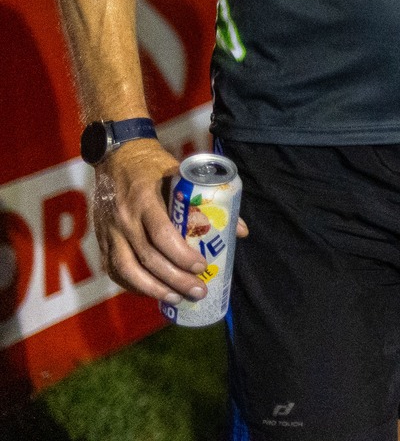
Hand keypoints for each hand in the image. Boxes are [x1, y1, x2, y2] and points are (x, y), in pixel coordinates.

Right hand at [91, 139, 247, 302]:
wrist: (115, 157)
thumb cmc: (155, 166)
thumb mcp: (181, 175)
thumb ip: (208, 202)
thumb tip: (240, 231)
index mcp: (144, 199)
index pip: (162, 234)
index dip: (182, 255)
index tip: (203, 267)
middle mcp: (124, 218)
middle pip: (148, 258)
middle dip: (175, 279)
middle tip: (199, 290)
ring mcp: (109, 232)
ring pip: (128, 270)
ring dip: (154, 289)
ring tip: (178, 298)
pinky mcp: (102, 240)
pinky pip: (115, 270)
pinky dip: (133, 285)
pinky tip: (153, 292)